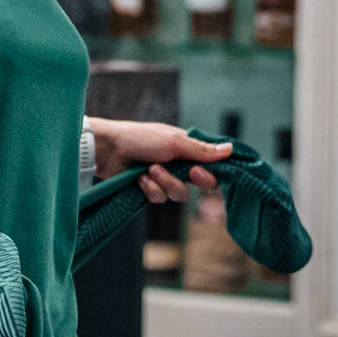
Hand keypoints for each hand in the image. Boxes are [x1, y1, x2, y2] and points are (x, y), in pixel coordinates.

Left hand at [87, 117, 233, 202]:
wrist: (107, 150)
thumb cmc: (140, 138)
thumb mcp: (174, 142)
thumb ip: (202, 150)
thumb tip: (230, 149)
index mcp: (188, 148)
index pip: (212, 164)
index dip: (212, 172)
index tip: (201, 172)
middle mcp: (180, 164)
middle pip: (200, 183)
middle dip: (191, 180)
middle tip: (188, 172)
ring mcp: (165, 177)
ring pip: (179, 194)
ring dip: (166, 183)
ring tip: (150, 170)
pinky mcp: (150, 189)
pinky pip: (160, 198)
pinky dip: (150, 189)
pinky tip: (139, 179)